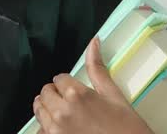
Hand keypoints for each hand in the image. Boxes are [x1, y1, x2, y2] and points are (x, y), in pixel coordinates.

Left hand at [33, 37, 151, 133]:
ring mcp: (55, 129)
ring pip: (39, 109)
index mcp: (76, 94)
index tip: (77, 90)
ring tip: (65, 113)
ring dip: (49, 108)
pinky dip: (47, 127)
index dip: (68, 83)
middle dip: (56, 93)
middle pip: (46, 92)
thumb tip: (94, 42)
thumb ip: (98, 69)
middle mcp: (62, 111)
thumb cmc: (126, 127)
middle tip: (72, 102)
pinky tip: (62, 128)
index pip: (59, 78)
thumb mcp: (114, 95)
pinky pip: (40, 129)